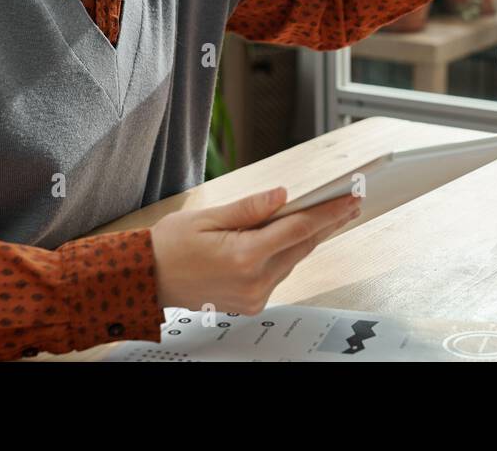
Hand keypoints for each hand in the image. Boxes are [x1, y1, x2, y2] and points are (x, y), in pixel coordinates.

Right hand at [150, 187, 360, 314]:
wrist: (146, 280)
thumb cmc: (169, 245)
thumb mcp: (207, 216)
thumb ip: (250, 208)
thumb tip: (283, 194)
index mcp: (244, 256)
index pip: (298, 229)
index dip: (328, 212)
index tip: (350, 198)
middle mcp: (253, 281)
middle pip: (302, 246)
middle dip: (327, 223)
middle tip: (350, 202)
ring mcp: (253, 296)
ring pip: (292, 260)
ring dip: (307, 238)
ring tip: (328, 214)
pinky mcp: (250, 303)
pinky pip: (278, 273)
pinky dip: (287, 253)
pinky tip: (294, 236)